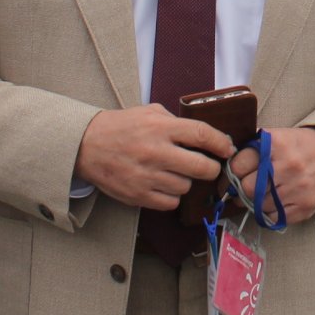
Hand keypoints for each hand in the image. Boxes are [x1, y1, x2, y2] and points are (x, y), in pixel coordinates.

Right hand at [73, 105, 237, 210]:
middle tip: (208, 165)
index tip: (228, 148)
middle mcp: (155, 152)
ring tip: (174, 172)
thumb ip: (176, 121)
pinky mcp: (137, 195)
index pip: (202, 135)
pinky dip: (171, 196)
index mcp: (160, 128)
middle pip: (202, 168)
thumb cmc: (121, 126)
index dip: (222, 143)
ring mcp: (146, 176)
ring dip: (186, 181)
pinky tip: (163, 185)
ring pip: (186, 187)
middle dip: (211, 168)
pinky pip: (170, 203)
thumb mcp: (149, 112)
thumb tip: (206, 136)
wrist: (86, 145)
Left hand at [225, 126, 314, 223]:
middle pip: (247, 189)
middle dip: (241, 190)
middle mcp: (288, 166)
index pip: (239, 165)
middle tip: (243, 188)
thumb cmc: (297, 146)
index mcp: (276, 145)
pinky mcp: (305, 206)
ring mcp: (298, 189)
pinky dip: (270, 212)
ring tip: (262, 193)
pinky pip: (274, 218)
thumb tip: (226, 171)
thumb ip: (252, 150)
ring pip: (259, 206)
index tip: (231, 177)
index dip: (231, 172)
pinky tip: (275, 201)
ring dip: (256, 202)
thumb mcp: (275, 137)